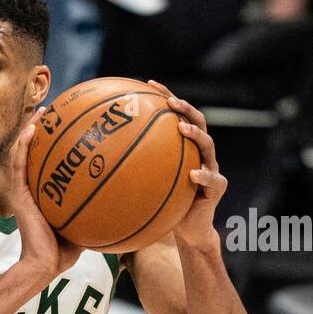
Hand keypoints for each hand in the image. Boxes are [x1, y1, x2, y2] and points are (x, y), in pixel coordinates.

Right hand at [9, 107, 83, 282]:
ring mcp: (22, 190)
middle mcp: (31, 189)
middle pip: (33, 153)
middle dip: (42, 131)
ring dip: (30, 130)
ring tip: (42, 113)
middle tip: (54, 112)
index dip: (53, 145)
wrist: (44, 265)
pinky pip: (20, 164)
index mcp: (43, 194)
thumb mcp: (85, 225)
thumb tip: (126, 202)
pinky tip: (34, 129)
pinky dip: (24, 145)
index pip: (46, 164)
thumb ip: (97, 210)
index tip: (67, 127)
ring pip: (22, 153)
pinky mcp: (19, 195)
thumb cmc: (64, 252)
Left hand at [146, 80, 226, 249]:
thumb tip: (94, 162)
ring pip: (208, 145)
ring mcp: (212, 168)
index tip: (149, 84)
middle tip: (170, 102)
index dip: (166, 97)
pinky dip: (203, 175)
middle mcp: (200, 153)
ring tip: (182, 128)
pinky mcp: (218, 187)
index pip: (177, 116)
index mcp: (185, 148)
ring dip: (195, 134)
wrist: (189, 230)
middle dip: (184, 108)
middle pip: (197, 122)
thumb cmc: (165, 206)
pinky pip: (212, 179)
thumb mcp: (146, 185)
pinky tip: (193, 174)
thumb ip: (131, 170)